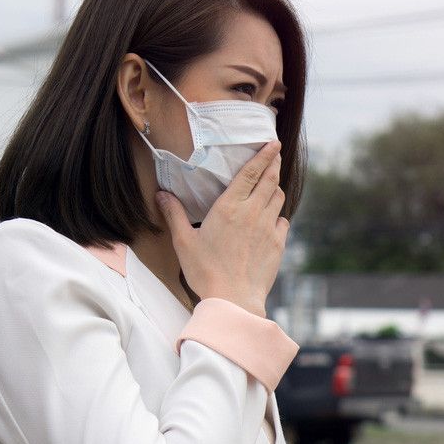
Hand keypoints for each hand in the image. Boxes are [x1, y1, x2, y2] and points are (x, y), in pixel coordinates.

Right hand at [155, 139, 287, 316]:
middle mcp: (252, 213)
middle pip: (269, 180)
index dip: (263, 155)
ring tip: (271, 184)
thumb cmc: (205, 272)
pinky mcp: (278, 244)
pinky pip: (283, 221)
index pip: (251, 173)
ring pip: (278, 198)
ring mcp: (268, 228)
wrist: (233, 299)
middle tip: (275, 153)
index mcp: (229, 208)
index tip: (272, 143)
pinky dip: (278, 215)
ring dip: (275, 188)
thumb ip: (174, 214)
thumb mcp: (183, 242)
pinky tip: (272, 217)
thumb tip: (161, 194)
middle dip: (273, 164)